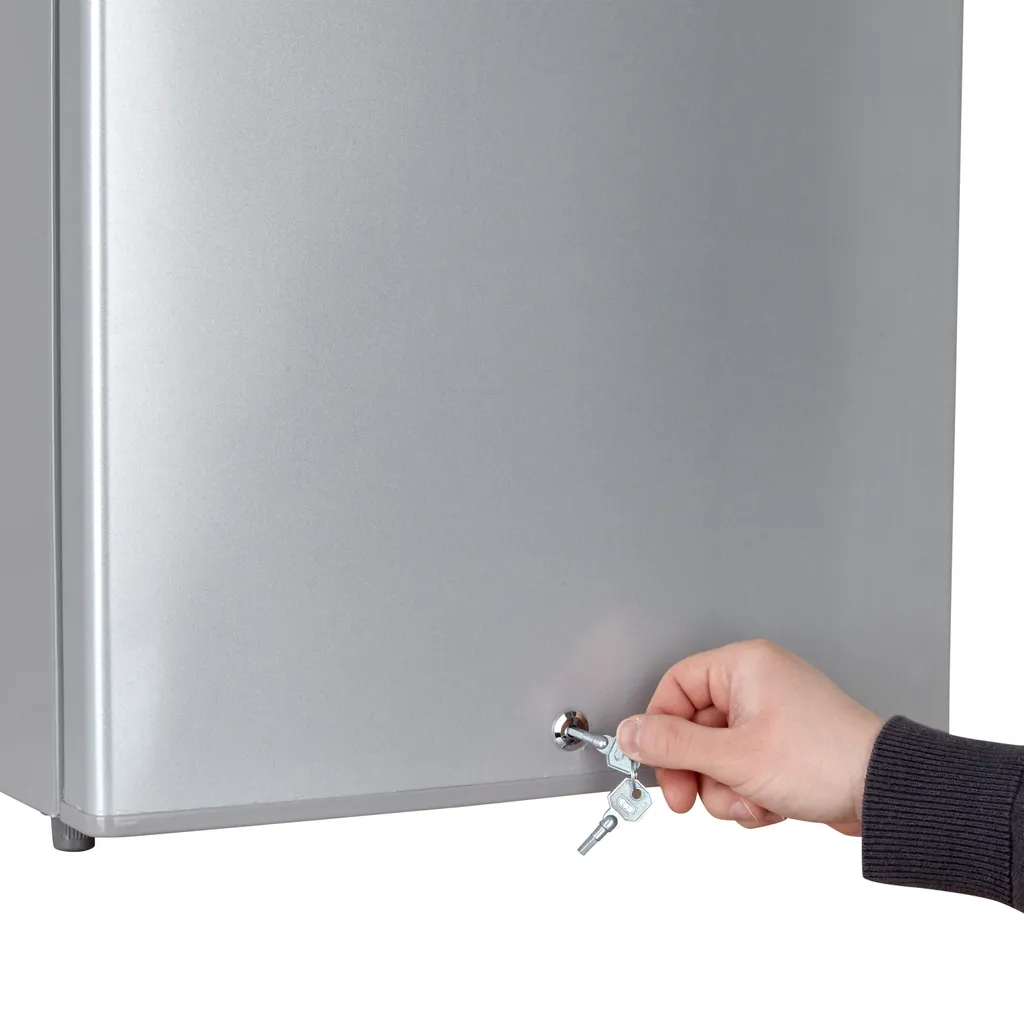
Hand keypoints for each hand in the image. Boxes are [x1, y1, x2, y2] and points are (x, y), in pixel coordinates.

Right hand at [616, 640, 883, 833]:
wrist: (886, 793)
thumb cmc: (825, 759)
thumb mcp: (733, 756)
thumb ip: (673, 745)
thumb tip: (630, 733)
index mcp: (743, 666)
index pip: (675, 687)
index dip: (660, 729)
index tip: (655, 763)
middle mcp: (755, 684)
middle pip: (693, 729)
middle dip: (698, 772)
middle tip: (692, 799)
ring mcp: (769, 717)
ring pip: (716, 756)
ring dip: (726, 790)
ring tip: (753, 801)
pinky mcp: (781, 747)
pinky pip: (741, 770)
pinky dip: (748, 794)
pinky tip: (769, 805)